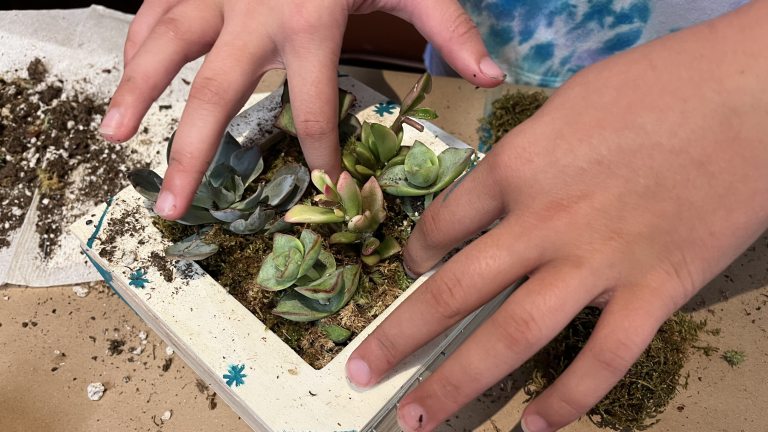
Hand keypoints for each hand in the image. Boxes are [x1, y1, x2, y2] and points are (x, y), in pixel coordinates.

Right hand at [100, 0, 503, 219]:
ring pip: (166, 47)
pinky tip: (126, 76)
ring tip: (113, 137)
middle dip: (194, 154)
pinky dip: (139, 41)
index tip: (323, 191)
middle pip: (217, 95)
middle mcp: (254, 12)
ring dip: (137, 91)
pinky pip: (156, 8)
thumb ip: (449, 27)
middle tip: (172, 206)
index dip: (320, 157)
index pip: (313, 110)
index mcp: (310, 22)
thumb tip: (495, 78)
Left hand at [347, 3, 767, 430]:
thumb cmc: (662, 83)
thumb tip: (504, 189)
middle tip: (360, 374)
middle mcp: (543, 224)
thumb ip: (528, 155)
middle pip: (455, 292)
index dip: (416, 255)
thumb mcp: (569, 106)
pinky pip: (603, 360)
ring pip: (513, 337)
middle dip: (401, 337)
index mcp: (517, 167)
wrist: (754, 94)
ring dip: (461, 383)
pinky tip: (538, 427)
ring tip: (422, 420)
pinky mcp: (656, 292)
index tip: (409, 273)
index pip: (444, 224)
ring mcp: (598, 264)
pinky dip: (570, 400)